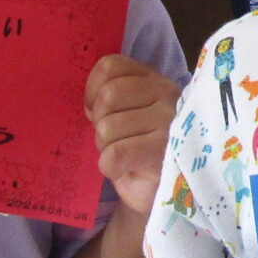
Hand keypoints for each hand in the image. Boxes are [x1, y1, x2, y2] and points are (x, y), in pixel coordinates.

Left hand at [88, 54, 180, 214]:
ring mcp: (168, 123)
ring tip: (123, 155)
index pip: (111, 66)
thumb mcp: (127, 114)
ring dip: (105, 147)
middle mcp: (166, 94)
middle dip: (100, 123)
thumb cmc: (139, 150)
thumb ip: (112, 98)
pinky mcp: (164, 152)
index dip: (92, 88)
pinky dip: (109, 166)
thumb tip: (89, 104)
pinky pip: (115, 154)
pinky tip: (124, 169)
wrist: (162, 192)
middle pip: (107, 96)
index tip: (95, 110)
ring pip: (108, 127)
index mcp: (154, 80)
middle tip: (113, 139)